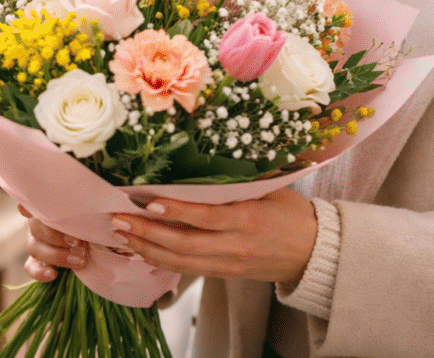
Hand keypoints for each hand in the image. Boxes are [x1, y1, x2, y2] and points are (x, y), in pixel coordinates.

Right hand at [18, 204, 88, 282]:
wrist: (93, 245)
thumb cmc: (93, 220)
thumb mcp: (93, 211)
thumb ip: (89, 207)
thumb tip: (104, 206)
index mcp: (49, 207)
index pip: (35, 202)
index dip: (34, 206)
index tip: (52, 209)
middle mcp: (39, 223)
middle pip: (36, 227)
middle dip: (58, 236)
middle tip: (81, 243)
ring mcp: (36, 242)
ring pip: (34, 247)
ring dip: (56, 255)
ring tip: (80, 260)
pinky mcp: (36, 262)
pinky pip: (31, 268)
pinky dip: (40, 272)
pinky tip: (53, 274)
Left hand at [109, 188, 317, 283]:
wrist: (315, 252)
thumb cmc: (292, 213)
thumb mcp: (269, 190)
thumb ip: (237, 181)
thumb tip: (199, 159)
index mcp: (249, 219)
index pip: (205, 217)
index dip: (175, 211)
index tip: (147, 201)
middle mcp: (236, 246)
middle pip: (184, 244)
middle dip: (147, 232)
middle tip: (118, 219)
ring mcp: (230, 264)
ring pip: (181, 262)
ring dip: (147, 249)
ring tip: (121, 234)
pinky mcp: (226, 274)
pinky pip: (188, 270)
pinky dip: (161, 261)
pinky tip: (141, 250)